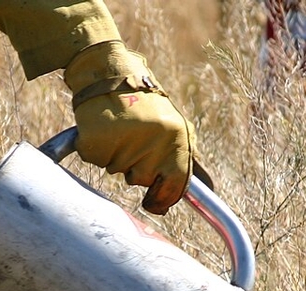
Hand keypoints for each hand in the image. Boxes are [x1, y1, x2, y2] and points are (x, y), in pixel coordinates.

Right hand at [65, 41, 197, 214]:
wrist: (107, 70)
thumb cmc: (144, 102)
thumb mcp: (174, 125)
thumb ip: (189, 157)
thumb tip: (209, 188)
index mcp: (176, 136)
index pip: (176, 184)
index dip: (164, 199)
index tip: (156, 205)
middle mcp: (152, 139)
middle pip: (142, 180)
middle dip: (136, 170)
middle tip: (133, 142)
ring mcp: (123, 141)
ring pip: (117, 170)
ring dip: (116, 156)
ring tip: (118, 129)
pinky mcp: (95, 140)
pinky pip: (96, 159)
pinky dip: (97, 149)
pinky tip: (102, 127)